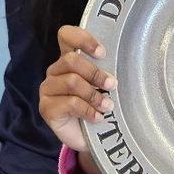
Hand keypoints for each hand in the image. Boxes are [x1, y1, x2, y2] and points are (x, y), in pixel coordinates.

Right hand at [39, 25, 115, 151]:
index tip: (102, 53)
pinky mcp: (46, 108)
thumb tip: (126, 61)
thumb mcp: (104, 86)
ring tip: (108, 106)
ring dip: (94, 94)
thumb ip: (107, 71)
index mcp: (69, 59)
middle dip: (95, 73)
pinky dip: (88, 110)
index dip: (82, 39)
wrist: (89, 137)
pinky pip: (70, 103)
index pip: (66, 35)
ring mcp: (48, 89)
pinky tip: (98, 117)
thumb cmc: (98, 106)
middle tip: (113, 85)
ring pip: (72, 81)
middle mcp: (56, 71)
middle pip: (71, 60)